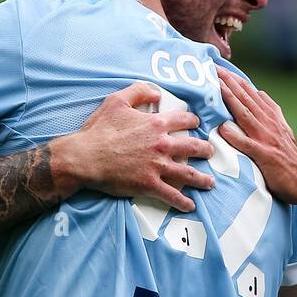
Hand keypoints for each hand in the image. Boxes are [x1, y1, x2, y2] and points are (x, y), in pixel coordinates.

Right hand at [54, 81, 214, 210]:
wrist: (85, 157)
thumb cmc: (99, 129)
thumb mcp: (116, 101)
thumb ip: (138, 91)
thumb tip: (157, 93)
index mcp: (156, 124)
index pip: (184, 120)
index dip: (193, 121)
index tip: (197, 124)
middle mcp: (162, 145)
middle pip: (193, 146)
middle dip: (205, 150)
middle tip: (210, 152)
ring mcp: (158, 166)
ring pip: (188, 173)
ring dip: (202, 179)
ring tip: (210, 182)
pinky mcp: (150, 185)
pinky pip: (172, 195)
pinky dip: (183, 202)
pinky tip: (190, 205)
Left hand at [216, 68, 296, 204]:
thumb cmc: (290, 158)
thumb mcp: (284, 128)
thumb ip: (271, 112)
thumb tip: (260, 93)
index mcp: (272, 117)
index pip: (252, 94)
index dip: (236, 80)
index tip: (221, 69)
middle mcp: (269, 124)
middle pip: (246, 99)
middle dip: (230, 82)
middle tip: (214, 68)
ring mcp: (266, 139)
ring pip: (245, 114)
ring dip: (230, 99)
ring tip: (216, 86)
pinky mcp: (264, 155)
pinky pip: (247, 144)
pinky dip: (235, 135)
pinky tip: (223, 128)